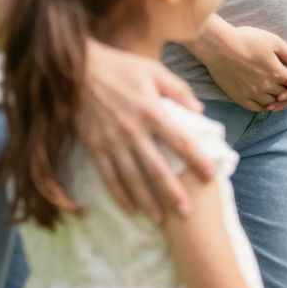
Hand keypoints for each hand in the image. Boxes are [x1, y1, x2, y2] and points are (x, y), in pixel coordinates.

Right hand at [77, 41, 216, 220]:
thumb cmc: (120, 68)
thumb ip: (178, 90)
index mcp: (152, 111)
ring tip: (161, 219)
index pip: (180, 141)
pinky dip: (120, 195)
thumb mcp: (153, 70)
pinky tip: (131, 209)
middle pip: (157, 168)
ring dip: (147, 201)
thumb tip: (200, 109)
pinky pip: (108, 177)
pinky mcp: (94, 148)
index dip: (197, 160)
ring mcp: (112, 142)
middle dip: (173, 192)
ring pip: (132, 178)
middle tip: (187, 213)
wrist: (75, 71)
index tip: (211, 176)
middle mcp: (133, 131)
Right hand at [194, 23, 286, 111]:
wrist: (220, 47)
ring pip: (270, 103)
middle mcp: (266, 86)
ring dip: (277, 101)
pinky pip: (254, 108)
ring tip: (279, 97)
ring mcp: (252, 93)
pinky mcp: (238, 97)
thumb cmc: (247, 40)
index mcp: (276, 73)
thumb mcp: (273, 41)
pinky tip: (264, 103)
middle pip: (284, 94)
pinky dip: (262, 107)